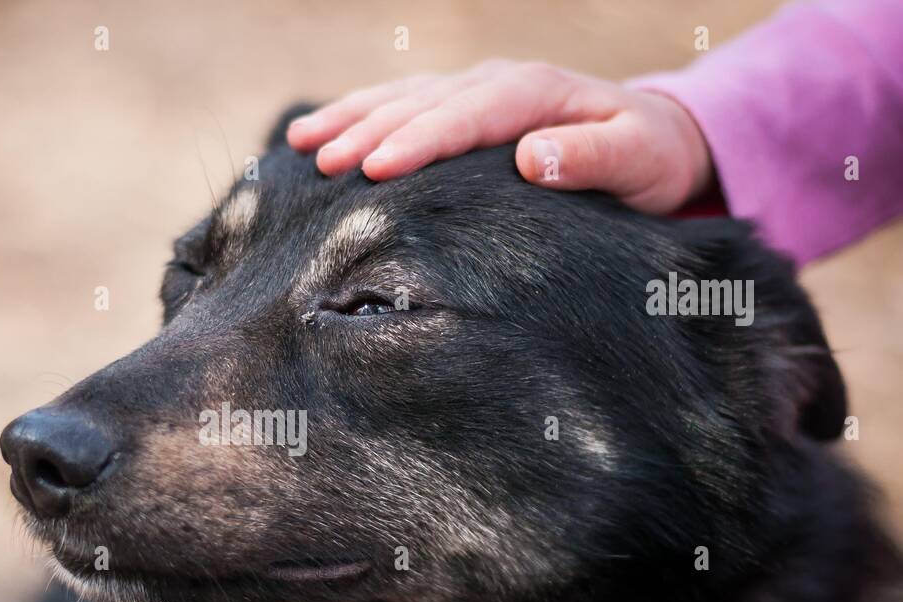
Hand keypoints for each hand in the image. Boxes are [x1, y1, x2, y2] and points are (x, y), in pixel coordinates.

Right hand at [286, 61, 714, 213]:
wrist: (651, 137)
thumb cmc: (645, 158)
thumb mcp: (638, 160)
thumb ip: (591, 158)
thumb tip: (531, 158)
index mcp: (534, 94)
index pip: (466, 117)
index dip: (420, 142)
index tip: (377, 170)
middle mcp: (495, 83)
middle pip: (420, 104)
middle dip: (366, 130)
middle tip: (320, 161)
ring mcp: (472, 90)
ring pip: (399, 98)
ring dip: (348, 118)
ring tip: (298, 142)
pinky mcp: (458, 105)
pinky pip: (399, 104)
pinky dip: (356, 115)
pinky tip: (316, 133)